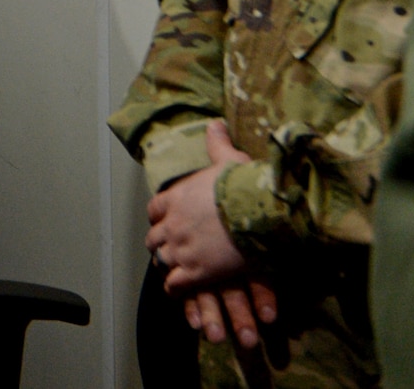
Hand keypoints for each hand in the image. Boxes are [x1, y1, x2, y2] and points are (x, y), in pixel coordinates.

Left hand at [148, 122, 273, 345]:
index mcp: (176, 197)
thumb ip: (216, 143)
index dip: (160, 216)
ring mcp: (182, 249)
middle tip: (172, 247)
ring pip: (161, 261)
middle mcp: (173, 224)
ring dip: (167, 264)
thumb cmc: (244, 185)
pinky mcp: (196, 272)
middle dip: (161, 242)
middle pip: (153, 238)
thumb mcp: (229, 159)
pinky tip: (182, 289)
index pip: (154, 209)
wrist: (259, 212)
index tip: (166, 220)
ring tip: (176, 269)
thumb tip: (214, 124)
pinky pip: (174, 285)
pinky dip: (175, 288)